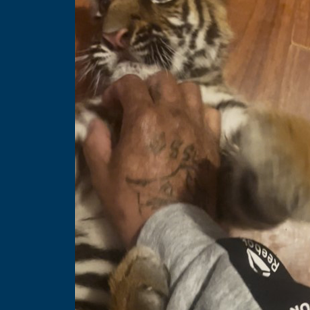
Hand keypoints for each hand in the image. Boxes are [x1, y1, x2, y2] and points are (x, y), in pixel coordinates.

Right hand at [82, 72, 220, 247]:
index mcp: (144, 118)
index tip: (109, 105)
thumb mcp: (102, 174)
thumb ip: (96, 141)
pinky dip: (197, 112)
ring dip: (174, 95)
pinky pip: (210, 112)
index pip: (131, 84)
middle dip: (146, 87)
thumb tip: (97, 123)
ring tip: (164, 111)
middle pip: (164, 80)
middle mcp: (174, 115)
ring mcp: (198, 127)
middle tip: (136, 106)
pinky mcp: (213, 143)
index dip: (116, 90)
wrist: (174, 230)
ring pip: (190, 90)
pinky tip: (187, 125)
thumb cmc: (132, 203)